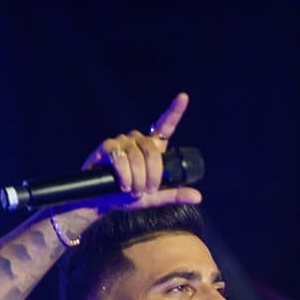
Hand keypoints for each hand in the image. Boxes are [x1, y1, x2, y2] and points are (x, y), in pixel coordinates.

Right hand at [81, 92, 203, 209]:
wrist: (101, 202)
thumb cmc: (126, 196)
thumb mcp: (154, 198)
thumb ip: (174, 195)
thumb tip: (198, 197)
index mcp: (151, 147)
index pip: (165, 125)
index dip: (174, 111)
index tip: (183, 97)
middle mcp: (137, 140)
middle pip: (152, 151)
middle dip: (152, 175)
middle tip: (146, 190)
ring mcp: (121, 142)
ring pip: (136, 156)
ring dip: (137, 178)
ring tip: (133, 191)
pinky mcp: (106, 147)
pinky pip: (120, 158)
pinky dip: (124, 174)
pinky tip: (123, 185)